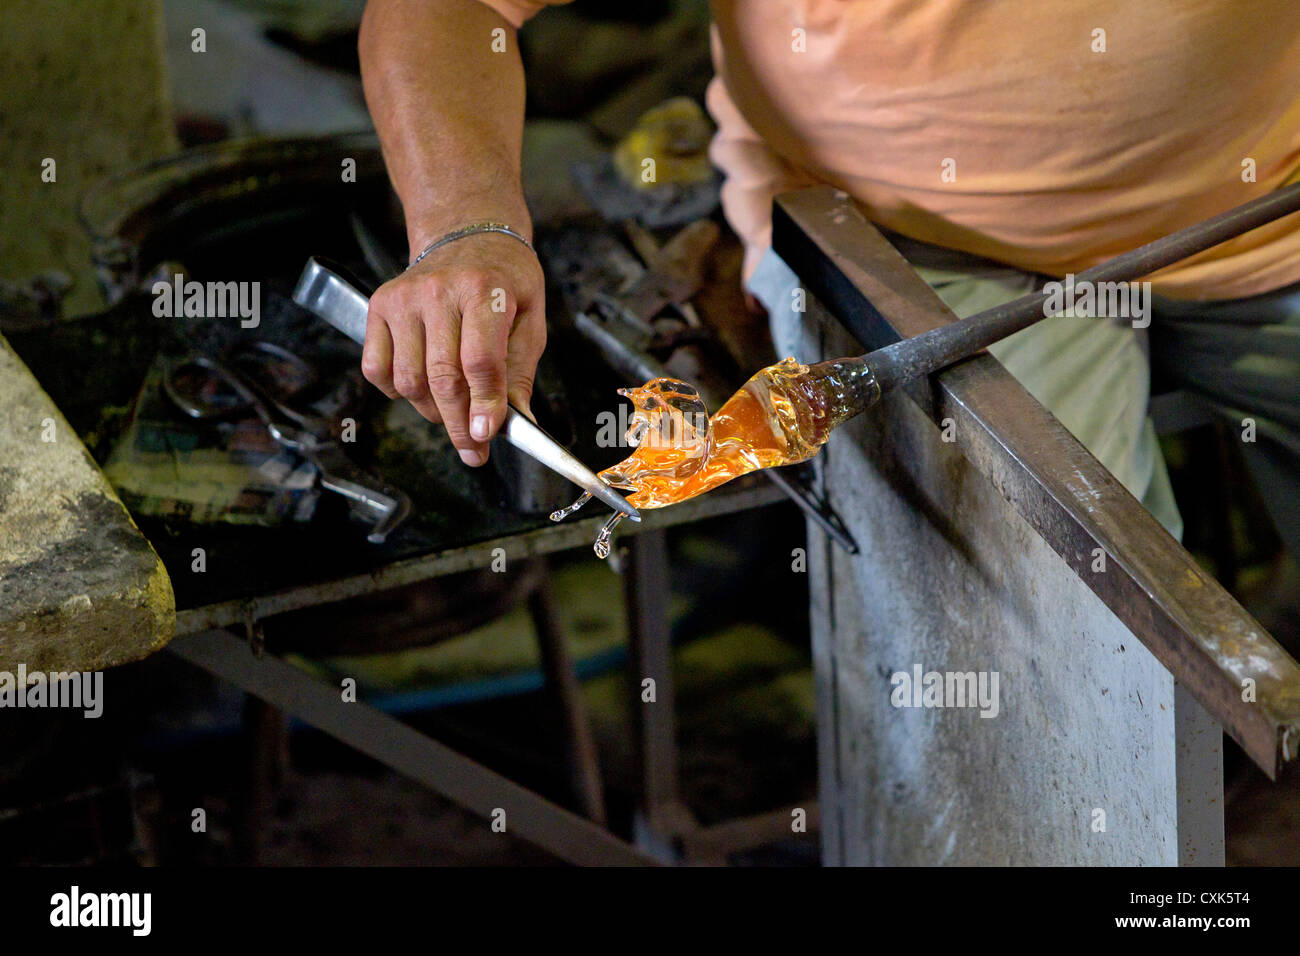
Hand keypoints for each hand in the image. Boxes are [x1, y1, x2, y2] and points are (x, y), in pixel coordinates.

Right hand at [360, 232, 546, 465]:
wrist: (467, 234)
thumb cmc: (504, 280)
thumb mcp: (530, 319)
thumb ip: (521, 372)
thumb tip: (519, 423)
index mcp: (485, 290)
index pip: (479, 360)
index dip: (483, 404)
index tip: (486, 437)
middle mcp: (439, 291)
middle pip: (442, 378)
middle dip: (459, 425)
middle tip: (473, 450)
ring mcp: (403, 299)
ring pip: (409, 381)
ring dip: (432, 412)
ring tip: (454, 412)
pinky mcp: (378, 306)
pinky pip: (377, 370)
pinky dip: (398, 392)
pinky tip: (422, 388)